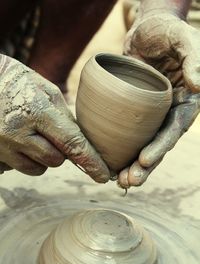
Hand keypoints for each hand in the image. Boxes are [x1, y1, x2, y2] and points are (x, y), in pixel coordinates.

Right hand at [0, 55, 109, 181]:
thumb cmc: (17, 83)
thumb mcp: (45, 90)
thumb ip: (64, 116)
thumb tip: (81, 141)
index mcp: (36, 111)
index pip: (71, 142)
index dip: (90, 161)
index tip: (103, 176)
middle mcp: (17, 132)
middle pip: (56, 159)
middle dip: (61, 151)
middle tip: (51, 132)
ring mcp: (3, 146)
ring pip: (40, 168)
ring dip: (45, 156)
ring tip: (33, 134)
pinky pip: (23, 168)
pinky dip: (29, 159)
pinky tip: (21, 141)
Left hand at [118, 13, 199, 187]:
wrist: (146, 29)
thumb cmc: (168, 31)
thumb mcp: (183, 38)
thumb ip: (194, 58)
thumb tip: (199, 84)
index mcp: (186, 101)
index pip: (175, 129)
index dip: (161, 146)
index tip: (144, 160)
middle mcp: (169, 112)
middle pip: (158, 144)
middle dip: (144, 165)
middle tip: (128, 181)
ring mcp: (151, 114)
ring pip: (142, 143)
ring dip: (132, 164)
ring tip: (118, 180)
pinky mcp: (134, 111)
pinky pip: (127, 131)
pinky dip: (119, 147)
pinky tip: (108, 159)